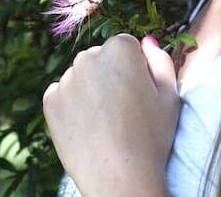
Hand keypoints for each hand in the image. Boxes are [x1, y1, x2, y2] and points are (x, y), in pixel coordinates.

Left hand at [43, 33, 179, 196]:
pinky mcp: (50, 101)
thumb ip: (160, 61)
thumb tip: (147, 42)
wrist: (119, 178)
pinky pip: (62, 94)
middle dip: (110, 76)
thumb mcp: (170, 96)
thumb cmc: (151, 138)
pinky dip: (72, 106)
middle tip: (123, 111)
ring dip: (90, 90)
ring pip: (81, 77)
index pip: (126, 46)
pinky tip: (88, 127)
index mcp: (120, 49)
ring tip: (105, 123)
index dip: (135, 70)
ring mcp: (66, 79)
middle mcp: (88, 57)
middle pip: (101, 59)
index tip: (139, 94)